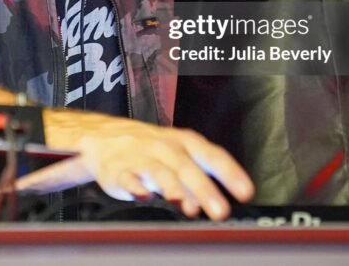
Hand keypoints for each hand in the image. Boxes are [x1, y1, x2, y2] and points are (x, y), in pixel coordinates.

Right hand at [17, 111, 253, 219]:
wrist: (102, 136)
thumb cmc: (150, 149)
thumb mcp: (178, 156)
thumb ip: (198, 181)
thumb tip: (215, 205)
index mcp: (184, 142)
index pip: (212, 155)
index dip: (230, 173)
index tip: (246, 192)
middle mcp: (164, 148)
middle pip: (187, 166)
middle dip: (204, 189)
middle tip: (220, 211)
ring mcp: (141, 158)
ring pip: (158, 171)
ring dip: (172, 187)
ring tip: (185, 204)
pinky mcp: (118, 170)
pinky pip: (126, 177)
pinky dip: (134, 186)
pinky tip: (142, 196)